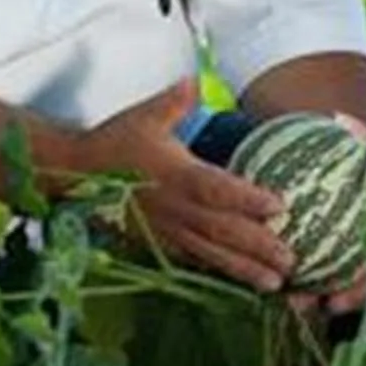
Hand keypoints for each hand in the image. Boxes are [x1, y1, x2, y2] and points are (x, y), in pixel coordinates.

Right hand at [73, 80, 294, 292]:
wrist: (75, 174)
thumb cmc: (114, 142)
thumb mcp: (144, 115)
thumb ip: (174, 101)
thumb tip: (194, 82)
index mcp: (175, 174)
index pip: (216, 189)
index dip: (247, 199)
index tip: (279, 206)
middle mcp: (174, 207)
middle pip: (221, 229)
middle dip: (257, 246)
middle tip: (291, 260)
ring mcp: (166, 230)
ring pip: (210, 252)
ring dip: (244, 269)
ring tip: (275, 283)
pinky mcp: (158, 243)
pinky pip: (193, 260)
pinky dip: (218, 272)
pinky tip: (242, 284)